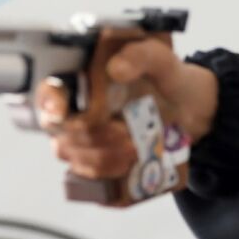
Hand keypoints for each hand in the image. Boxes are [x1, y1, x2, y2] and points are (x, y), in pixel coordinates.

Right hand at [37, 29, 218, 202]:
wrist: (190, 108)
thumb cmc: (166, 78)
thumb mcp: (161, 60)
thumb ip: (141, 55)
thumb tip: (116, 68)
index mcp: (81, 81)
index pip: (48, 92)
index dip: (48, 103)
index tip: (60, 113)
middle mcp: (74, 113)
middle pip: (64, 134)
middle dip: (95, 138)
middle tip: (128, 136)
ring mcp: (84, 143)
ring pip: (77, 160)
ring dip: (104, 160)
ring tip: (135, 151)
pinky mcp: (99, 167)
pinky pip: (92, 183)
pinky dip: (109, 181)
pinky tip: (130, 171)